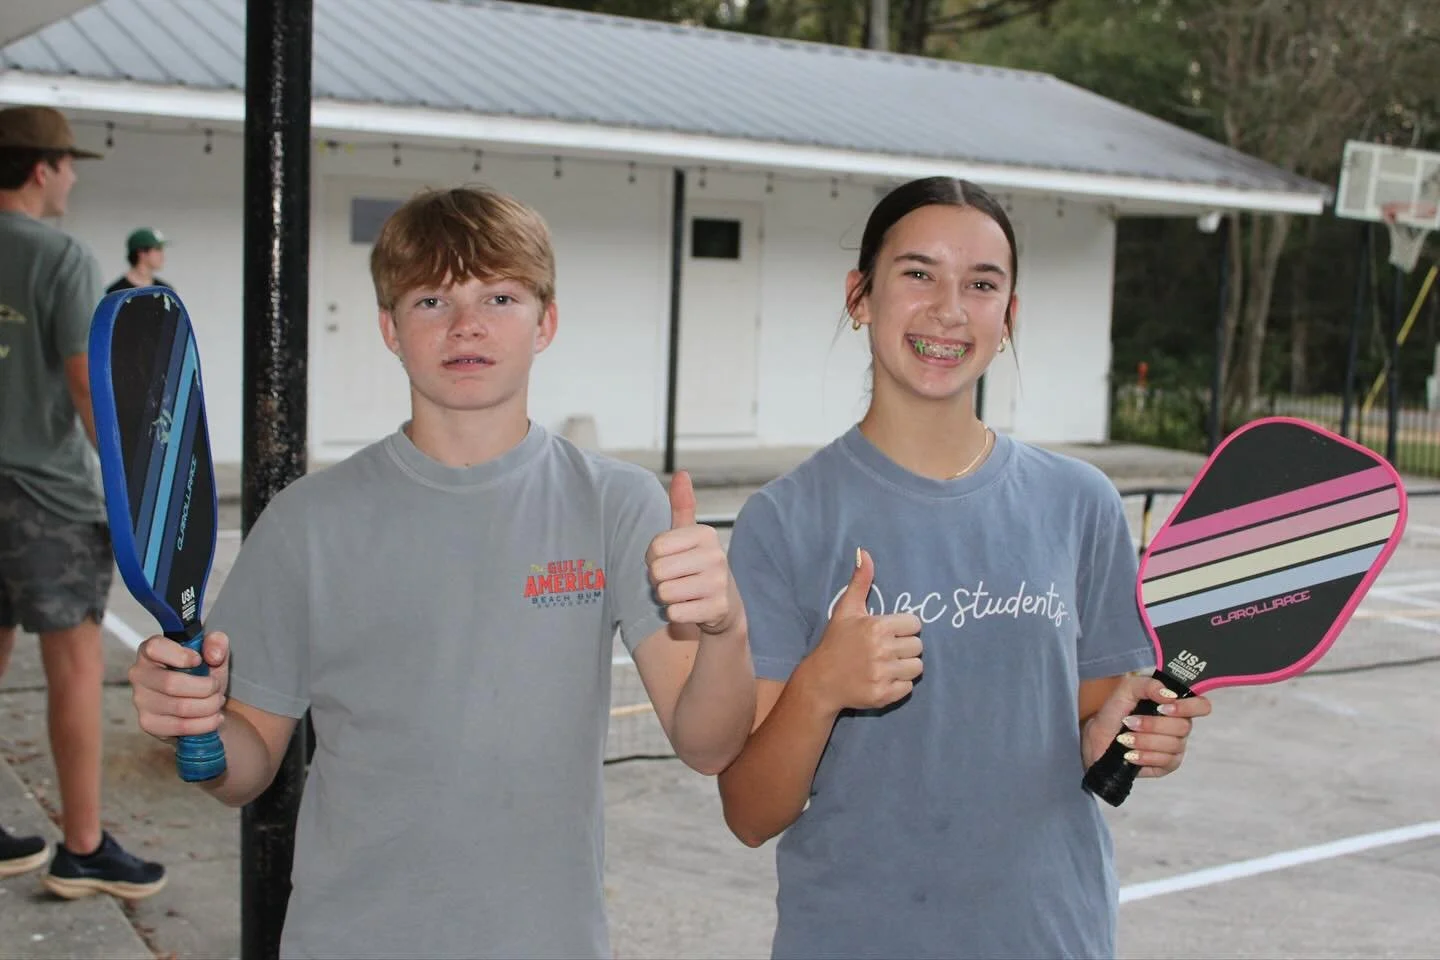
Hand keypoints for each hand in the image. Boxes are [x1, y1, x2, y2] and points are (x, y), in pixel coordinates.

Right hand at [129, 631, 229, 742]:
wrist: (202, 702)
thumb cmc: (202, 672)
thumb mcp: (214, 652)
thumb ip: (217, 643)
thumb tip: (213, 655)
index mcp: (151, 651)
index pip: (155, 648)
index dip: (181, 655)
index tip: (199, 660)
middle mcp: (140, 675)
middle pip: (172, 683)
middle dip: (206, 687)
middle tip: (217, 687)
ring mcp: (141, 701)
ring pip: (180, 707)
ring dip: (209, 706)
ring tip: (216, 701)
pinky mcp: (148, 723)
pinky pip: (181, 726)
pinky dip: (205, 723)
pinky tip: (212, 717)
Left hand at [646, 471, 741, 635]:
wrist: (725, 607)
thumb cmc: (698, 566)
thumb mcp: (690, 536)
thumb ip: (682, 506)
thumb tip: (681, 473)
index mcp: (705, 534)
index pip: (654, 548)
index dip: (654, 559)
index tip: (671, 561)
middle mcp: (716, 555)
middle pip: (656, 571)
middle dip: (659, 580)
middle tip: (677, 580)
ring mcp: (718, 583)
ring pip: (664, 593)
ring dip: (667, 599)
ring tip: (684, 594)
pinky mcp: (717, 609)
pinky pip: (674, 614)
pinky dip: (677, 615)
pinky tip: (691, 608)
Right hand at [797, 548, 921, 713]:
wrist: (820, 681)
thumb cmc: (836, 642)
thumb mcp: (846, 609)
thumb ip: (860, 581)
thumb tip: (864, 551)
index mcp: (877, 626)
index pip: (915, 624)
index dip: (903, 627)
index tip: (888, 632)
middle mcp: (881, 650)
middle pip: (918, 646)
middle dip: (905, 647)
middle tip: (886, 649)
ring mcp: (882, 674)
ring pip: (917, 667)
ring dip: (905, 666)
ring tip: (887, 664)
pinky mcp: (883, 695)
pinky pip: (909, 688)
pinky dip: (899, 685)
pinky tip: (883, 678)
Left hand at [1082, 674, 1211, 775]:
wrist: (1098, 738)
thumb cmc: (1114, 712)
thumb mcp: (1126, 690)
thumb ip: (1147, 685)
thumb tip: (1168, 694)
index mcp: (1175, 706)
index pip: (1201, 706)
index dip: (1188, 707)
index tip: (1164, 708)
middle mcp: (1179, 727)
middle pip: (1184, 727)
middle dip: (1153, 725)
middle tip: (1130, 722)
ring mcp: (1175, 747)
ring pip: (1173, 745)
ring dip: (1144, 741)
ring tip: (1124, 738)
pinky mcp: (1167, 765)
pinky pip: (1165, 762)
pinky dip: (1144, 756)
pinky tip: (1130, 754)